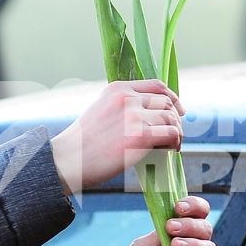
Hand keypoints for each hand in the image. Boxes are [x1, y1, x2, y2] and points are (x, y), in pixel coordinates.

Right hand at [51, 79, 182, 193]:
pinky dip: (175, 142)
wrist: (67, 160)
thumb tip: (152, 116)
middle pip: (167, 103)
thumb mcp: (101, 111)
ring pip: (172, 118)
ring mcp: (135, 116)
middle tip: (174, 134)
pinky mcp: (141, 136)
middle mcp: (128, 98)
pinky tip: (170, 150)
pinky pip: (171, 134)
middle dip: (175, 118)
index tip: (178, 110)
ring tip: (172, 145)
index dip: (172, 98)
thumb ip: (123, 107)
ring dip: (176, 132)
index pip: (157, 85)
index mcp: (118, 88)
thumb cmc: (83, 143)